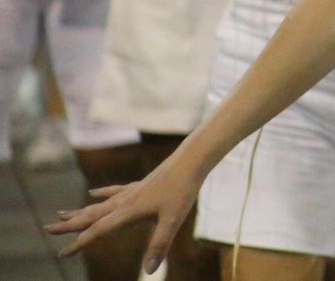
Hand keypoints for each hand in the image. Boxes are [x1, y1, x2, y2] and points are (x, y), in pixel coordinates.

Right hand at [46, 157, 201, 273]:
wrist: (191, 160)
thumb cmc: (183, 191)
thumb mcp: (173, 221)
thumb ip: (160, 245)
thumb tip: (150, 270)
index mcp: (128, 212)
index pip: (98, 231)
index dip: (80, 243)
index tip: (62, 254)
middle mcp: (124, 201)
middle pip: (91, 215)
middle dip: (69, 225)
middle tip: (47, 229)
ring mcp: (131, 192)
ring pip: (99, 204)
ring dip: (80, 211)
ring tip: (60, 214)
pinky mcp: (139, 185)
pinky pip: (114, 191)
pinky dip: (101, 194)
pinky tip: (92, 192)